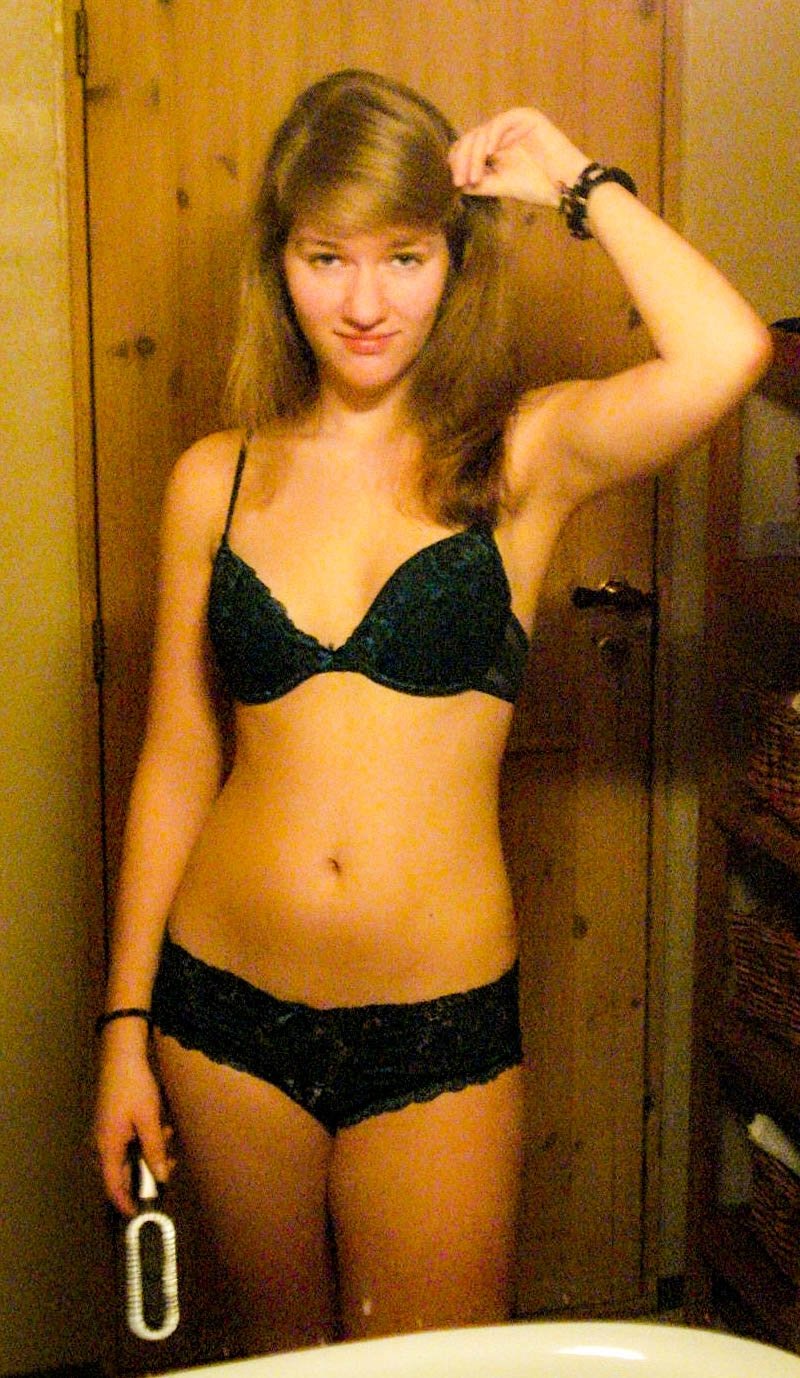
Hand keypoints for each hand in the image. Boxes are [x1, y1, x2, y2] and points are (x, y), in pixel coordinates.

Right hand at [94, 1027, 174, 1216]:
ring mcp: (106, 1132)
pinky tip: (161, 1125)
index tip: (137, 1215)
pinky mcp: (113, 1122)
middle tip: (169, 1164)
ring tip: (168, 1135)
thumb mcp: (149, 1119)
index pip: (113, 1185)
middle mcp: (102, 1143)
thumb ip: (154, 1150)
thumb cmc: (134, 1086)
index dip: (124, 1202)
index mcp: (107, 1146)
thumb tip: (160, 1177)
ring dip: (149, 1152)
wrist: (121, 1055)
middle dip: (147, 1171)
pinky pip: (128, 1142)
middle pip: (122, 1172)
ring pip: (128, 1156)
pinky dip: (145, 1139)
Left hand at [449, 107, 589, 206]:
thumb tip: (456, 183)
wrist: (565, 185)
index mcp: (495, 146)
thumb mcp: (500, 185)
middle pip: (472, 138)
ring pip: (483, 132)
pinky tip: (489, 154)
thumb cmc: (537, 186)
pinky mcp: (526, 117)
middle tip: (460, 181)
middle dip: (463, 160)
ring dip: (475, 155)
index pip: (468, 147)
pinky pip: (502, 122)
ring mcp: (513, 124)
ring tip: (475, 176)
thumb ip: (479, 182)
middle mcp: (501, 133)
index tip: (456, 183)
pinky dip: (493, 137)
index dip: (458, 162)